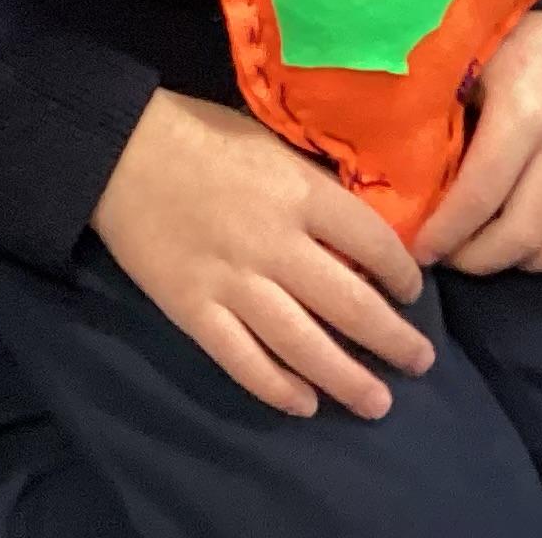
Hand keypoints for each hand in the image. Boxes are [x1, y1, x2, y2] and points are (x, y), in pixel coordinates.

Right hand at [90, 89, 437, 419]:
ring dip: (347, 379)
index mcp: (300, 194)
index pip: (373, 244)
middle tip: (420, 361)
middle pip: (350, 305)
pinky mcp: (194, 311)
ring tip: (377, 402)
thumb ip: (316, 190)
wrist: (121, 150)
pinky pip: (243, 361)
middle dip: (393, 341)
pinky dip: (277, 388)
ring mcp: (233, 283)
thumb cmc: (205, 137)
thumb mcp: (274, 144)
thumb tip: (360, 235)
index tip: (412, 292)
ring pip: (303, 346)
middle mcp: (275, 244)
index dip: (402, 274)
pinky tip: (305, 404)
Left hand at [409, 11, 541, 275]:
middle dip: (480, 259)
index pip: (480, 198)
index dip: (445, 235)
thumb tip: (411, 187)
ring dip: (532, 262)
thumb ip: (446, 125)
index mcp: (523, 115)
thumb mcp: (469, 67)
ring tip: (501, 249)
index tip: (421, 251)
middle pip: (526, 234)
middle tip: (454, 256)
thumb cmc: (514, 36)